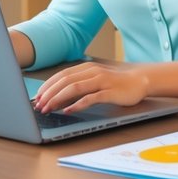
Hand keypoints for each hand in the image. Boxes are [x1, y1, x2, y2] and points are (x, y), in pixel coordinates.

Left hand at [33, 62, 149, 113]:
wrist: (140, 81)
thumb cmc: (115, 83)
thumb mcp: (95, 80)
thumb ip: (79, 84)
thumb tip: (58, 97)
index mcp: (86, 67)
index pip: (61, 75)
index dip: (48, 86)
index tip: (37, 97)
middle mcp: (92, 72)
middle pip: (65, 81)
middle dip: (49, 93)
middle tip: (39, 105)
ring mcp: (101, 81)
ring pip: (74, 88)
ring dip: (58, 99)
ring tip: (48, 108)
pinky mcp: (109, 91)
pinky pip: (90, 98)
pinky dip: (77, 104)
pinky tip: (68, 111)